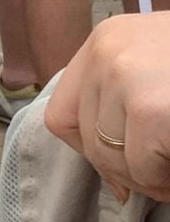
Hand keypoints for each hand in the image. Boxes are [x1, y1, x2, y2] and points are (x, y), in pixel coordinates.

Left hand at [44, 13, 169, 202]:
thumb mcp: (161, 63)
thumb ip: (128, 97)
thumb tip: (115, 177)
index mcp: (108, 39)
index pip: (63, 114)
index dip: (90, 150)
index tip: (125, 168)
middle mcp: (107, 52)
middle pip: (89, 141)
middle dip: (127, 171)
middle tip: (163, 179)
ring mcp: (125, 78)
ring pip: (116, 161)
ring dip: (152, 179)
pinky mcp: (151, 110)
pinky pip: (145, 170)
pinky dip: (167, 182)